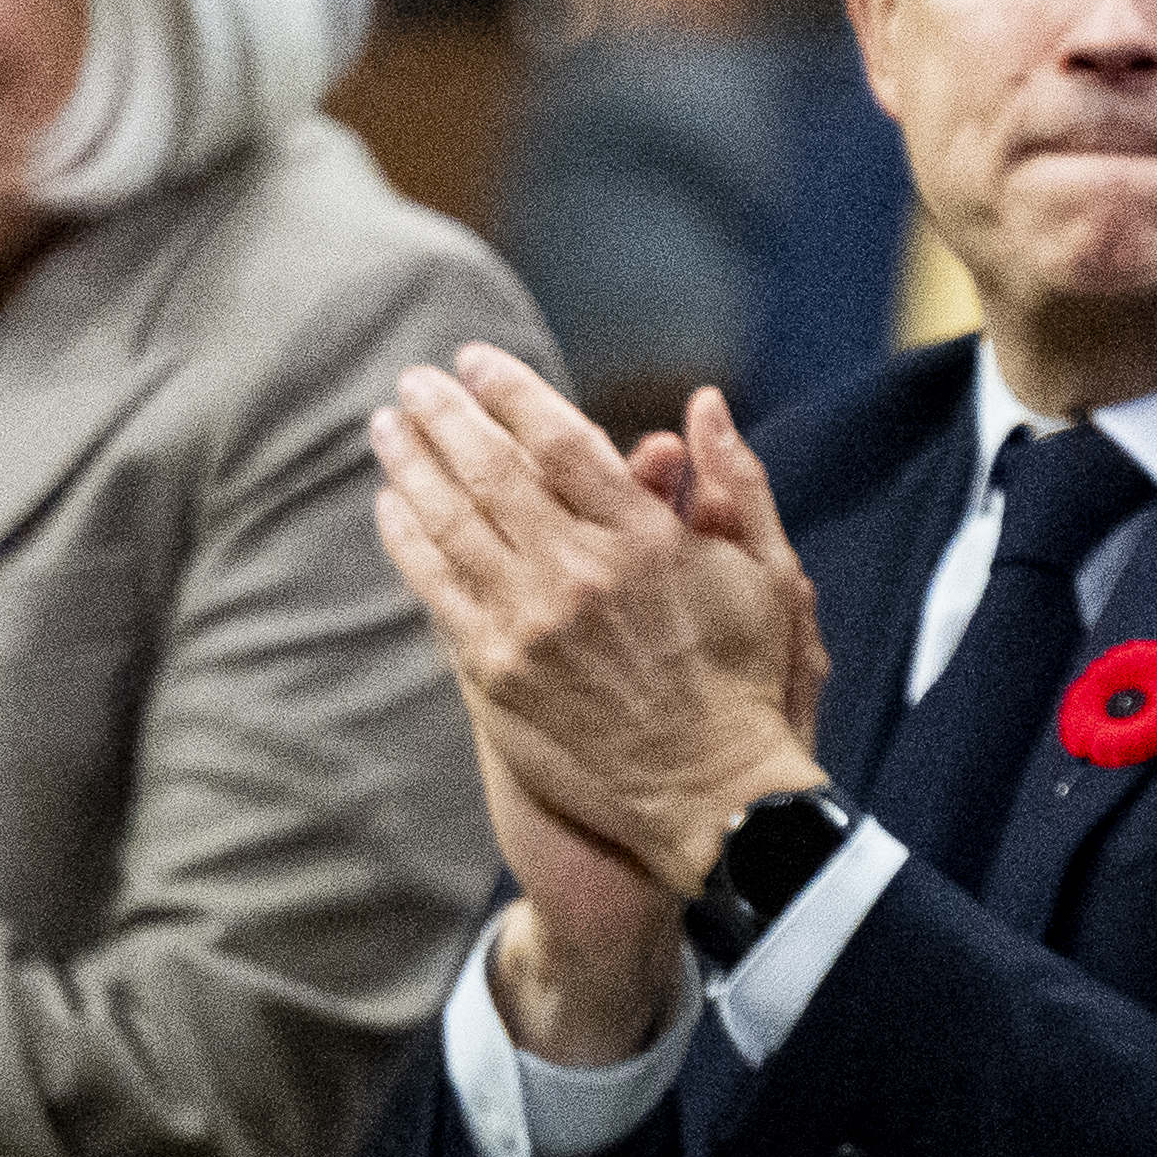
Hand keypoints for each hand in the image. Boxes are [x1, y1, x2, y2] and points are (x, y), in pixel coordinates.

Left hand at [372, 350, 827, 902]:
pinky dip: (408, 540)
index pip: (558, 438)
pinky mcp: (496, 673)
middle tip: (412, 382)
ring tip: (388, 428)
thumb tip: (706, 404)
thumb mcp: (768, 573)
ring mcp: (530, 625)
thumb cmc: (748, 682)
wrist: (712, 796)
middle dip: (444, 416)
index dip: (509, 390)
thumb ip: (736, 483)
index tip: (476, 360)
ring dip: (411, 467)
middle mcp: (579, 573)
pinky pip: (437, 589)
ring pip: (450, 523)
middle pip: (489, 469)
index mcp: (647, 539)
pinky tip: (391, 506)